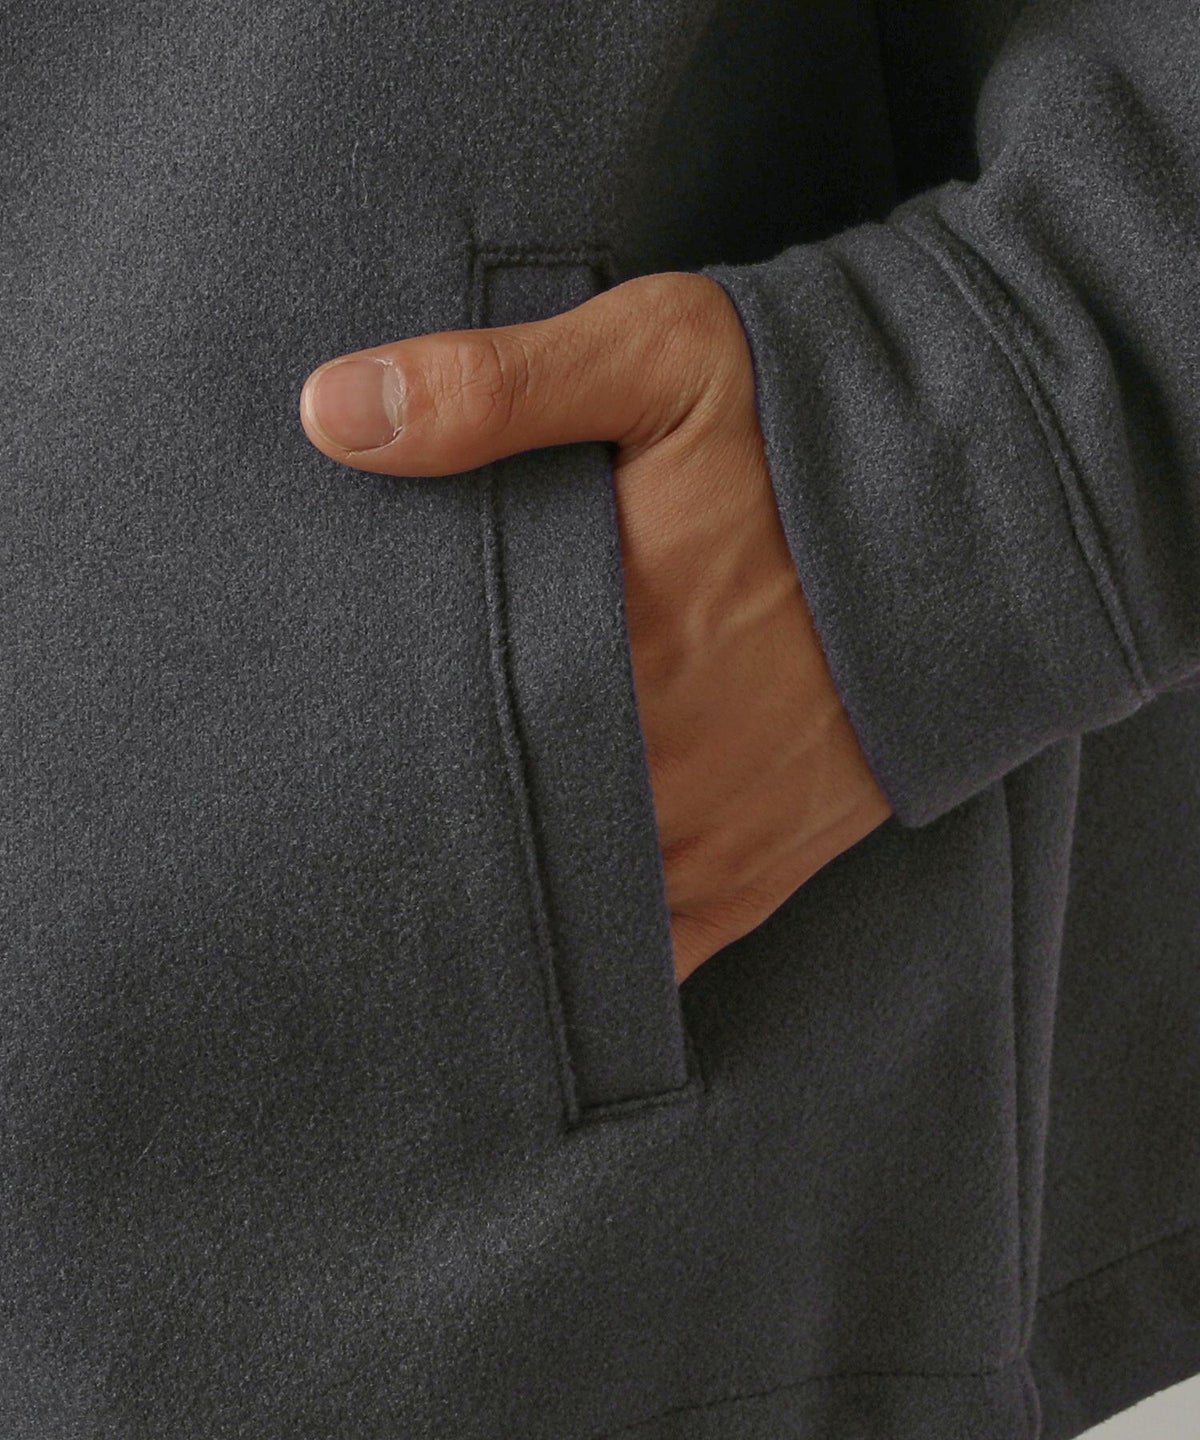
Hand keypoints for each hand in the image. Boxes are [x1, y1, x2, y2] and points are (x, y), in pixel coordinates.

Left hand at [298, 272, 892, 983]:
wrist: (985, 493)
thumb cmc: (816, 421)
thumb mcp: (658, 356)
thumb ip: (497, 389)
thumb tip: (331, 411)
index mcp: (608, 643)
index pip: (453, 737)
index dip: (375, 766)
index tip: (315, 778)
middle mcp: (656, 759)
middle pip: (507, 835)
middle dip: (432, 843)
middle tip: (348, 855)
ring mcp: (720, 825)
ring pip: (578, 908)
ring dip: (512, 906)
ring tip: (434, 914)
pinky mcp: (772, 857)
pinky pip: (672, 943)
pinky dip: (609, 956)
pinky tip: (553, 957)